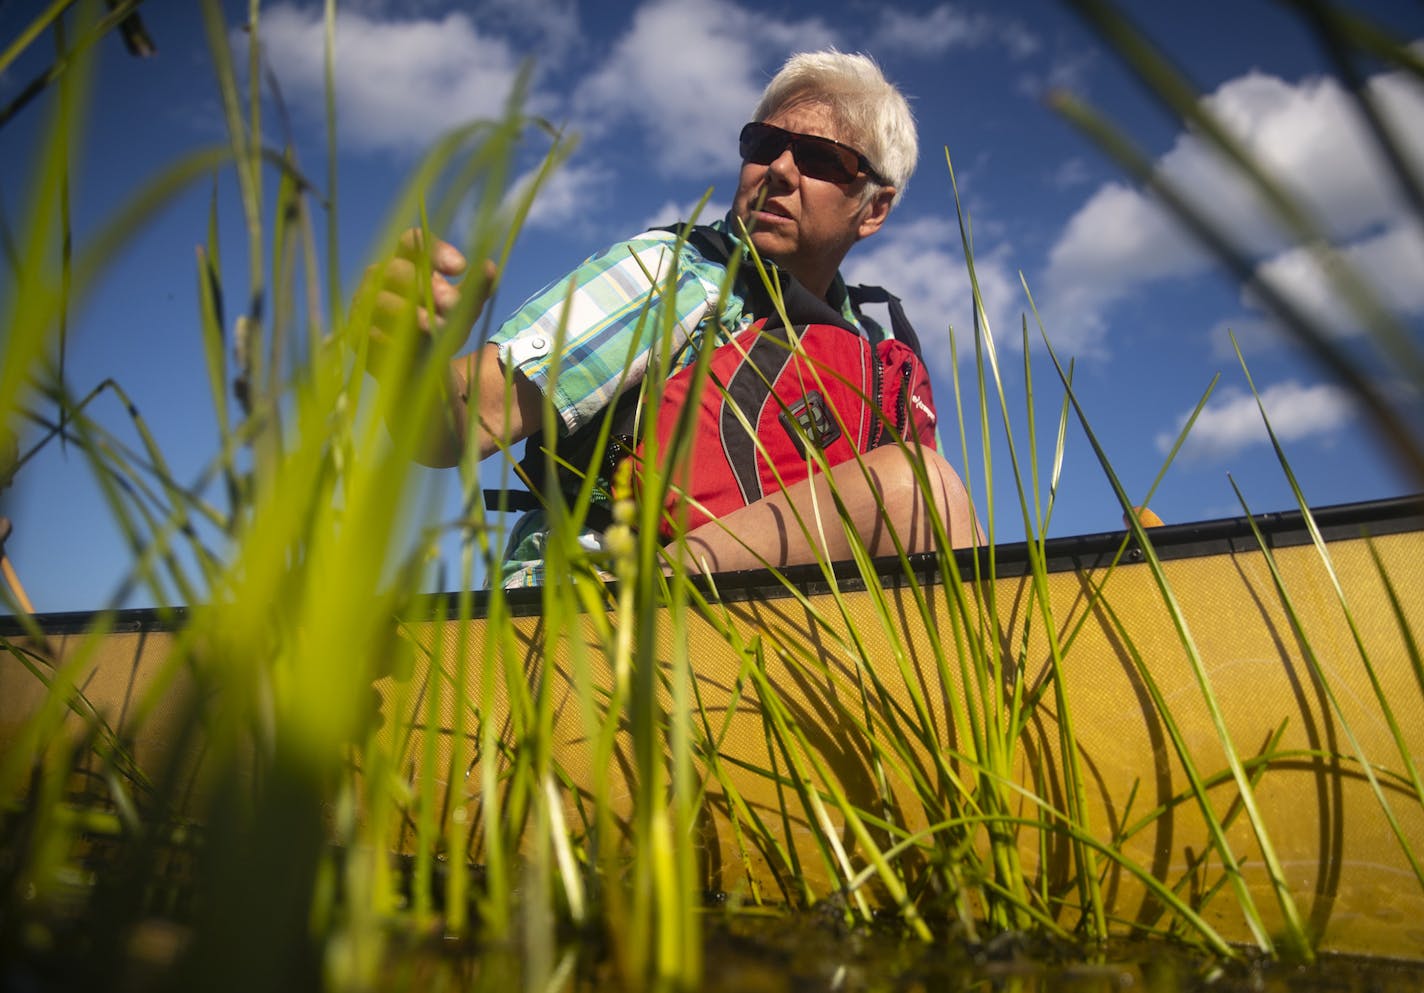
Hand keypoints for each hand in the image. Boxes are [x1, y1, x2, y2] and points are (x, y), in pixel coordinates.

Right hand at [362, 228, 497, 381]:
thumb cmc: (440, 329)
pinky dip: (394, 338)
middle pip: (396, 269)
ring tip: (437, 327)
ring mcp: (363, 305)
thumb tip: (489, 267)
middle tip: (453, 303)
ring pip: (380, 299)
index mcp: (406, 263)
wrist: (423, 371)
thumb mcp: (464, 311)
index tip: (461, 267)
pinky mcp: (356, 334)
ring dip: (412, 314)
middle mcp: (380, 278)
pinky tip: (413, 345)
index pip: (413, 242)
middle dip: (426, 286)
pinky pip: (370, 331)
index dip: (434, 250)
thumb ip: (477, 289)